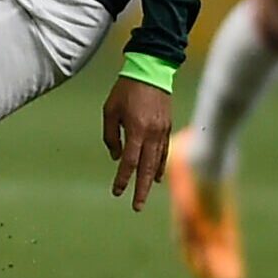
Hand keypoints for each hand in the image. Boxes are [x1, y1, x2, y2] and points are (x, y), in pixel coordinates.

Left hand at [102, 74, 172, 211]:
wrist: (150, 70)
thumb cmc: (125, 90)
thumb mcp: (109, 111)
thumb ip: (111, 136)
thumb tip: (118, 157)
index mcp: (137, 130)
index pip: (129, 162)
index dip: (123, 179)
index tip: (116, 192)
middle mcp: (152, 134)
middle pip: (147, 168)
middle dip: (141, 189)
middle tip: (136, 207)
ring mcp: (162, 131)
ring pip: (157, 162)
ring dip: (151, 181)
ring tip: (144, 196)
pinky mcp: (167, 127)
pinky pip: (165, 152)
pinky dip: (160, 166)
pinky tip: (156, 177)